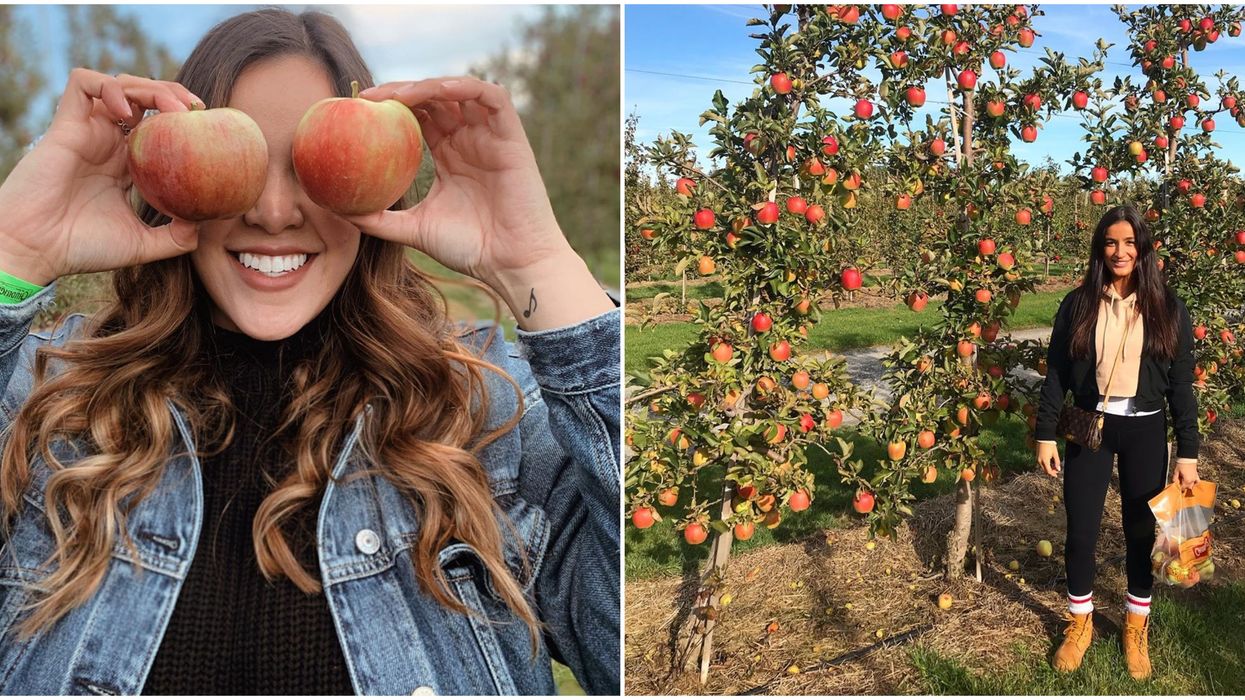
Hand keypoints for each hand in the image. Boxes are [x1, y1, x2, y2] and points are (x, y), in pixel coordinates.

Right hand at [0, 69, 201, 285]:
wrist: (37, 249)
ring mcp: (88, 132)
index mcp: (127, 165)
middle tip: (198, 111)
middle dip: (174, 94)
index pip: (159, 127)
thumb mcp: (142, 245)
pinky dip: (109, 86)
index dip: (183, 121)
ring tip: (173, 109)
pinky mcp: (65, 125)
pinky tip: (128, 112)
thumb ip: (176, 237)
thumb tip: (203, 222)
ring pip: (120, 84)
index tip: (207, 130)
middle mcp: (109, 143)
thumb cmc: (83, 248)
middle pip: (145, 98)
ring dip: (150, 86)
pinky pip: (83, 83)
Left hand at [348, 77, 610, 329]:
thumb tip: (335, 210)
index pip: (417, 117)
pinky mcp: (512, 136)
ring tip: (397, 96)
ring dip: (427, 86)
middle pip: (433, 99)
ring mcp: (490, 136)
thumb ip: (378, 219)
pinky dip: (464, 87)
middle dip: (400, 91)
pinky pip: (491, 96)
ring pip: (459, 91)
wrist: (511, 263)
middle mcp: (469, 140)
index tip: (355, 110)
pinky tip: (437, 91)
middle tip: (367, 99)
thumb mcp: (413, 229)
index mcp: (449, 156)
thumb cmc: (469, 249)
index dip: (389, 106)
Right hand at [1036, 441, 1061, 476]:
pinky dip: (1046, 465)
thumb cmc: (1050, 445)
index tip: (1057, 475)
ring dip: (1048, 468)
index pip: (1048, 471)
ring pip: (1043, 467)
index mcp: (1045, 461)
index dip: (1053, 474)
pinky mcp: (1037, 457)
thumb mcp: (1055, 454)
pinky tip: (1050, 462)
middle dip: (1051, 471)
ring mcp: (1037, 459)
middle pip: (1045, 470)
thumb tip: (1059, 469)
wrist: (1043, 438)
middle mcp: (1040, 461)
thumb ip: (1057, 462)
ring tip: (1054, 465)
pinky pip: (1041, 463)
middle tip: (1057, 470)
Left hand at [1173, 460, 1199, 489]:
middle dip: (1184, 487)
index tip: (1178, 489)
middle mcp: (1192, 480)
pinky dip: (1195, 483)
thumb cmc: (1181, 464)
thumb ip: (1175, 477)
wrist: (1188, 458)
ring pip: (1192, 485)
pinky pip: (1197, 481)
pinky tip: (1192, 483)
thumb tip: (1173, 482)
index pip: (1183, 487)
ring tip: (1185, 483)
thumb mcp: (1176, 471)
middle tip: (1180, 485)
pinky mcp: (1196, 475)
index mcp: (1187, 480)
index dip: (1180, 488)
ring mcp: (1195, 478)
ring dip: (1189, 485)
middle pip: (1188, 487)